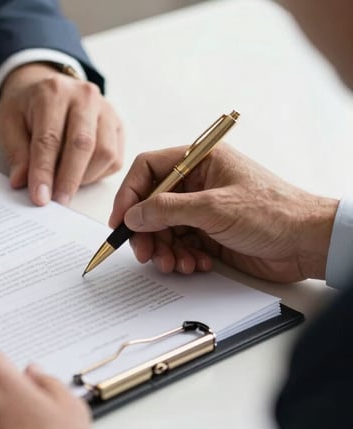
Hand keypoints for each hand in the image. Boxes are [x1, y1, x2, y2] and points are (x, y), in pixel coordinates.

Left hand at [0, 63, 123, 206]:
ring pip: (105, 152)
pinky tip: (79, 175)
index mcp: (53, 93)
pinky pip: (115, 158)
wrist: (45, 87)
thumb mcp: (8, 124)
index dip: (44, 171)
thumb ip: (16, 153)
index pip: (50, 138)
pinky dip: (97, 174)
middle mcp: (84, 97)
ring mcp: (105, 109)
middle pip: (83, 144)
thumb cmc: (26, 109)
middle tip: (57, 202)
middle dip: (69, 179)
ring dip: (84, 177)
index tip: (40, 197)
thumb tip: (21, 182)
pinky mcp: (118, 124)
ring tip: (64, 186)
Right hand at [109, 145, 337, 281]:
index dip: (130, 194)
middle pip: (152, 204)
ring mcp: (203, 210)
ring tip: (175, 264)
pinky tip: (196, 265)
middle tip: (145, 253)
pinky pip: (181, 246)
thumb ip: (166, 210)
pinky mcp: (210, 235)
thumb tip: (133, 215)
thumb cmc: (274, 213)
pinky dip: (182, 258)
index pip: (149, 169)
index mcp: (200, 161)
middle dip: (146, 231)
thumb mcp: (213, 208)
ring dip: (165, 250)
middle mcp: (198, 183)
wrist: (309, 243)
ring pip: (164, 229)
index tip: (121, 221)